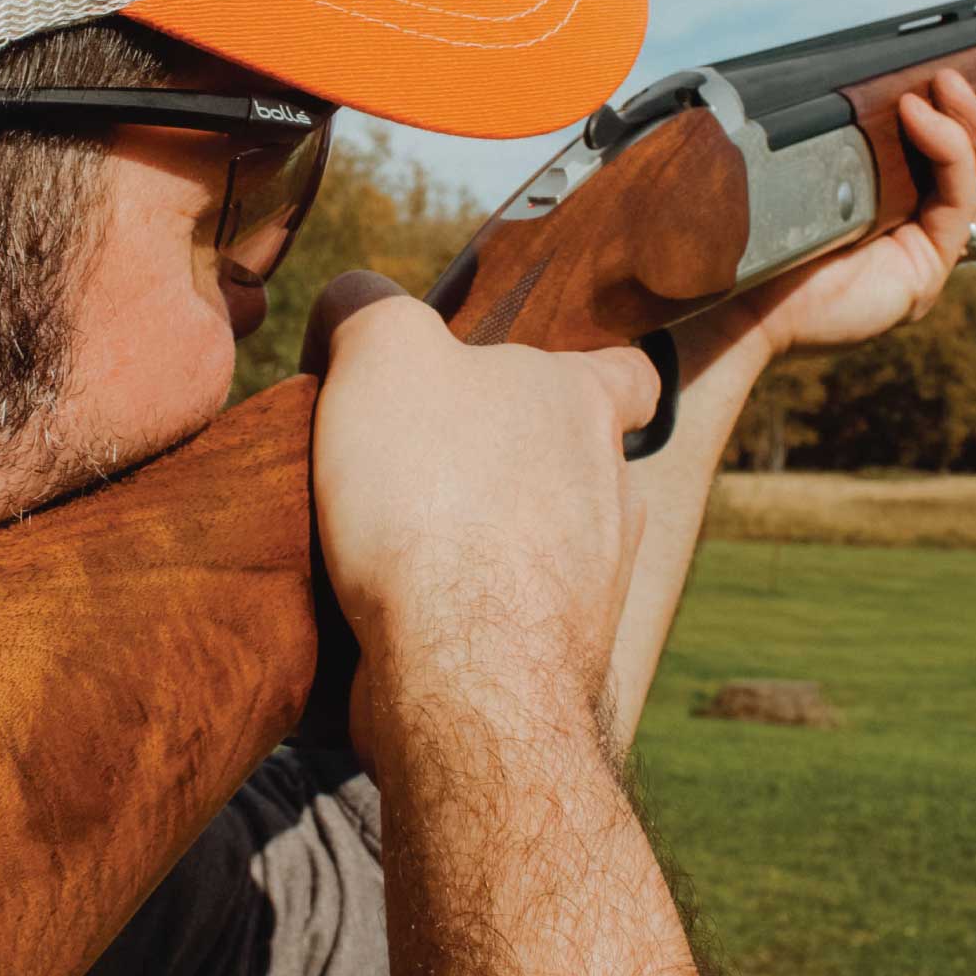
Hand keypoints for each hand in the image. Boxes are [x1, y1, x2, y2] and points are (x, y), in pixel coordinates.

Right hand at [304, 273, 658, 756]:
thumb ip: (370, 306)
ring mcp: (592, 586)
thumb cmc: (436, 493)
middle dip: (504, 464)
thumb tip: (350, 305)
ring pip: (541, 545)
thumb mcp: (384, 351)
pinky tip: (398, 613)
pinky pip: (507, 621)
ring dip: (481, 543)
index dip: (580, 369)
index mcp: (587, 405)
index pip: (625, 369)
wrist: (460, 669)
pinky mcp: (552, 660)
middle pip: (568, 459)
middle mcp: (612, 492)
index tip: (521, 385)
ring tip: (392, 543)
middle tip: (417, 467)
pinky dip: (463, 614)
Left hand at [693, 70, 975, 366]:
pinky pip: (957, 203)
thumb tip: (887, 81)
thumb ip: (863, 140)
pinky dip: (947, 150)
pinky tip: (918, 114)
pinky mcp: (925, 273)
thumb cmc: (769, 232)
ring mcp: (932, 259)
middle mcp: (930, 241)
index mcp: (912, 217)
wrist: (741, 292)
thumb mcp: (824, 172)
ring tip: (948, 83)